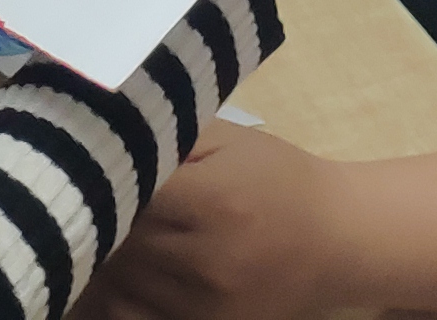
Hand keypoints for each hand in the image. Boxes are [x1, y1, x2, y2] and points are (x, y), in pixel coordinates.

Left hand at [92, 126, 339, 319]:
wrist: (337, 241)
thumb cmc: (277, 178)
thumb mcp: (226, 139)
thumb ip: (167, 136)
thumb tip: (104, 142)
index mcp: (215, 201)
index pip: (128, 193)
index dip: (107, 178)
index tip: (99, 165)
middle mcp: (208, 261)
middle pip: (121, 240)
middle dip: (106, 216)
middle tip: (101, 195)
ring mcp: (208, 306)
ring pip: (122, 281)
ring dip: (111, 255)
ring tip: (117, 229)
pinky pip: (137, 314)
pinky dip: (125, 293)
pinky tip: (134, 267)